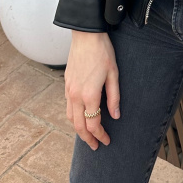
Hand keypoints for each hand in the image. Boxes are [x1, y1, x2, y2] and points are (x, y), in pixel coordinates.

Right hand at [64, 31, 120, 149]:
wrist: (86, 35)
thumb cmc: (102, 52)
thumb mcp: (113, 74)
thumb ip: (114, 97)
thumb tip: (116, 116)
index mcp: (89, 95)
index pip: (93, 124)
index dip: (100, 135)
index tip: (106, 141)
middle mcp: (76, 95)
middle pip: (78, 126)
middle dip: (87, 139)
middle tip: (95, 146)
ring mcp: (69, 90)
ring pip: (70, 117)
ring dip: (78, 129)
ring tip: (88, 135)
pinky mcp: (66, 84)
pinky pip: (67, 106)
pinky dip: (73, 117)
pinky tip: (81, 116)